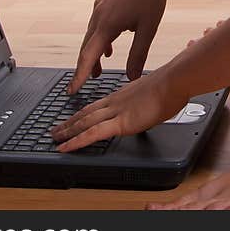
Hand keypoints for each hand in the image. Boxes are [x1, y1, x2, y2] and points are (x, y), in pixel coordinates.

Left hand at [52, 67, 187, 151]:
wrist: (174, 82)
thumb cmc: (170, 87)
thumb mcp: (154, 95)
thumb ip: (146, 102)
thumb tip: (150, 107)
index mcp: (122, 95)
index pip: (97, 106)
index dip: (83, 113)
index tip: (74, 119)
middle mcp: (115, 102)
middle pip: (86, 113)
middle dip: (70, 122)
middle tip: (56, 130)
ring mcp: (116, 111)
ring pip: (84, 122)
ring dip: (67, 131)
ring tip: (55, 138)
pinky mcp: (121, 122)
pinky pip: (93, 134)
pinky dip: (76, 141)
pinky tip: (66, 147)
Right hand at [68, 0, 172, 93]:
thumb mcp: (148, 30)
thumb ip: (138, 55)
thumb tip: (132, 77)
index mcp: (107, 25)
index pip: (89, 57)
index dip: (79, 75)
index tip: (71, 90)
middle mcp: (98, 14)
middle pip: (87, 46)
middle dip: (87, 65)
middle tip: (87, 82)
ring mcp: (99, 5)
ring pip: (92, 33)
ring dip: (95, 50)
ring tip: (102, 65)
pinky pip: (97, 21)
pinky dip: (100, 35)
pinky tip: (110, 41)